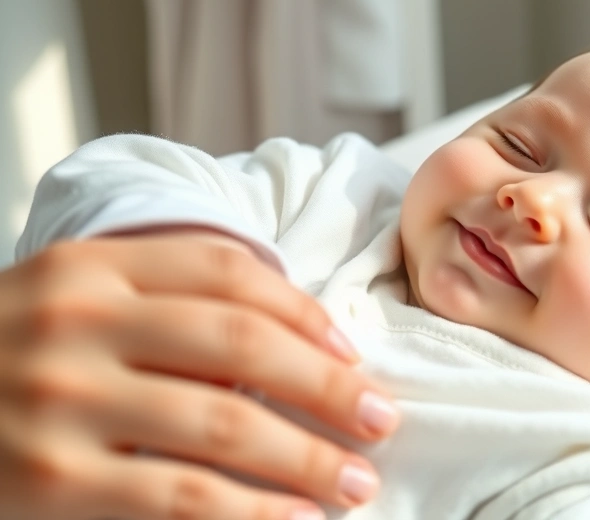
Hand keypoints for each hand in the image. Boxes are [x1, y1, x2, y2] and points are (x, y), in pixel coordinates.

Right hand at [0, 236, 399, 519]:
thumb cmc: (17, 357)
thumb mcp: (77, 302)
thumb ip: (168, 302)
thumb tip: (305, 344)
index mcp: (91, 266)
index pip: (227, 270)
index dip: (305, 312)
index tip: (353, 354)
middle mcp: (75, 320)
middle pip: (241, 340)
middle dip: (328, 386)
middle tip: (381, 420)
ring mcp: (60, 400)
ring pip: (223, 423)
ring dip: (306, 458)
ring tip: (355, 482)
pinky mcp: (50, 481)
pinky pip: (180, 497)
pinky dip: (252, 511)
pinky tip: (295, 519)